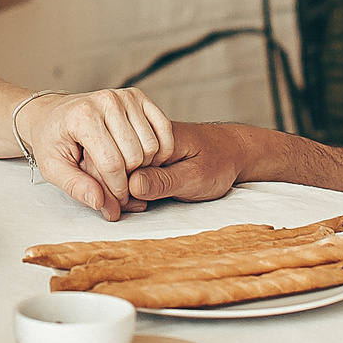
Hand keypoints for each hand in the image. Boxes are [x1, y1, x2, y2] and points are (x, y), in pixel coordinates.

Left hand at [21, 88, 175, 220]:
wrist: (52, 114)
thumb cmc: (51, 141)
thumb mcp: (53, 168)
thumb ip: (76, 187)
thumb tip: (100, 203)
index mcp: (83, 116)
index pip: (112, 163)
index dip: (116, 189)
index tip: (112, 200)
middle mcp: (107, 101)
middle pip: (135, 156)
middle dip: (128, 179)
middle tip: (116, 185)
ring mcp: (125, 96)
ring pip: (152, 146)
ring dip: (144, 166)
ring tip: (124, 170)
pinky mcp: (138, 96)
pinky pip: (164, 129)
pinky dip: (161, 149)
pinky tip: (144, 159)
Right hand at [124, 121, 247, 205]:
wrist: (233, 151)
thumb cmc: (219, 161)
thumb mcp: (195, 176)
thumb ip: (164, 181)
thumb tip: (132, 185)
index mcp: (154, 134)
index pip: (117, 159)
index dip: (115, 187)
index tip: (128, 206)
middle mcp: (143, 136)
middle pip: (109, 163)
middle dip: (114, 191)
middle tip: (138, 207)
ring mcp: (142, 146)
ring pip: (114, 169)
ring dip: (119, 192)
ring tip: (140, 205)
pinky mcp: (144, 157)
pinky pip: (124, 172)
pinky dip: (126, 189)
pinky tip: (139, 199)